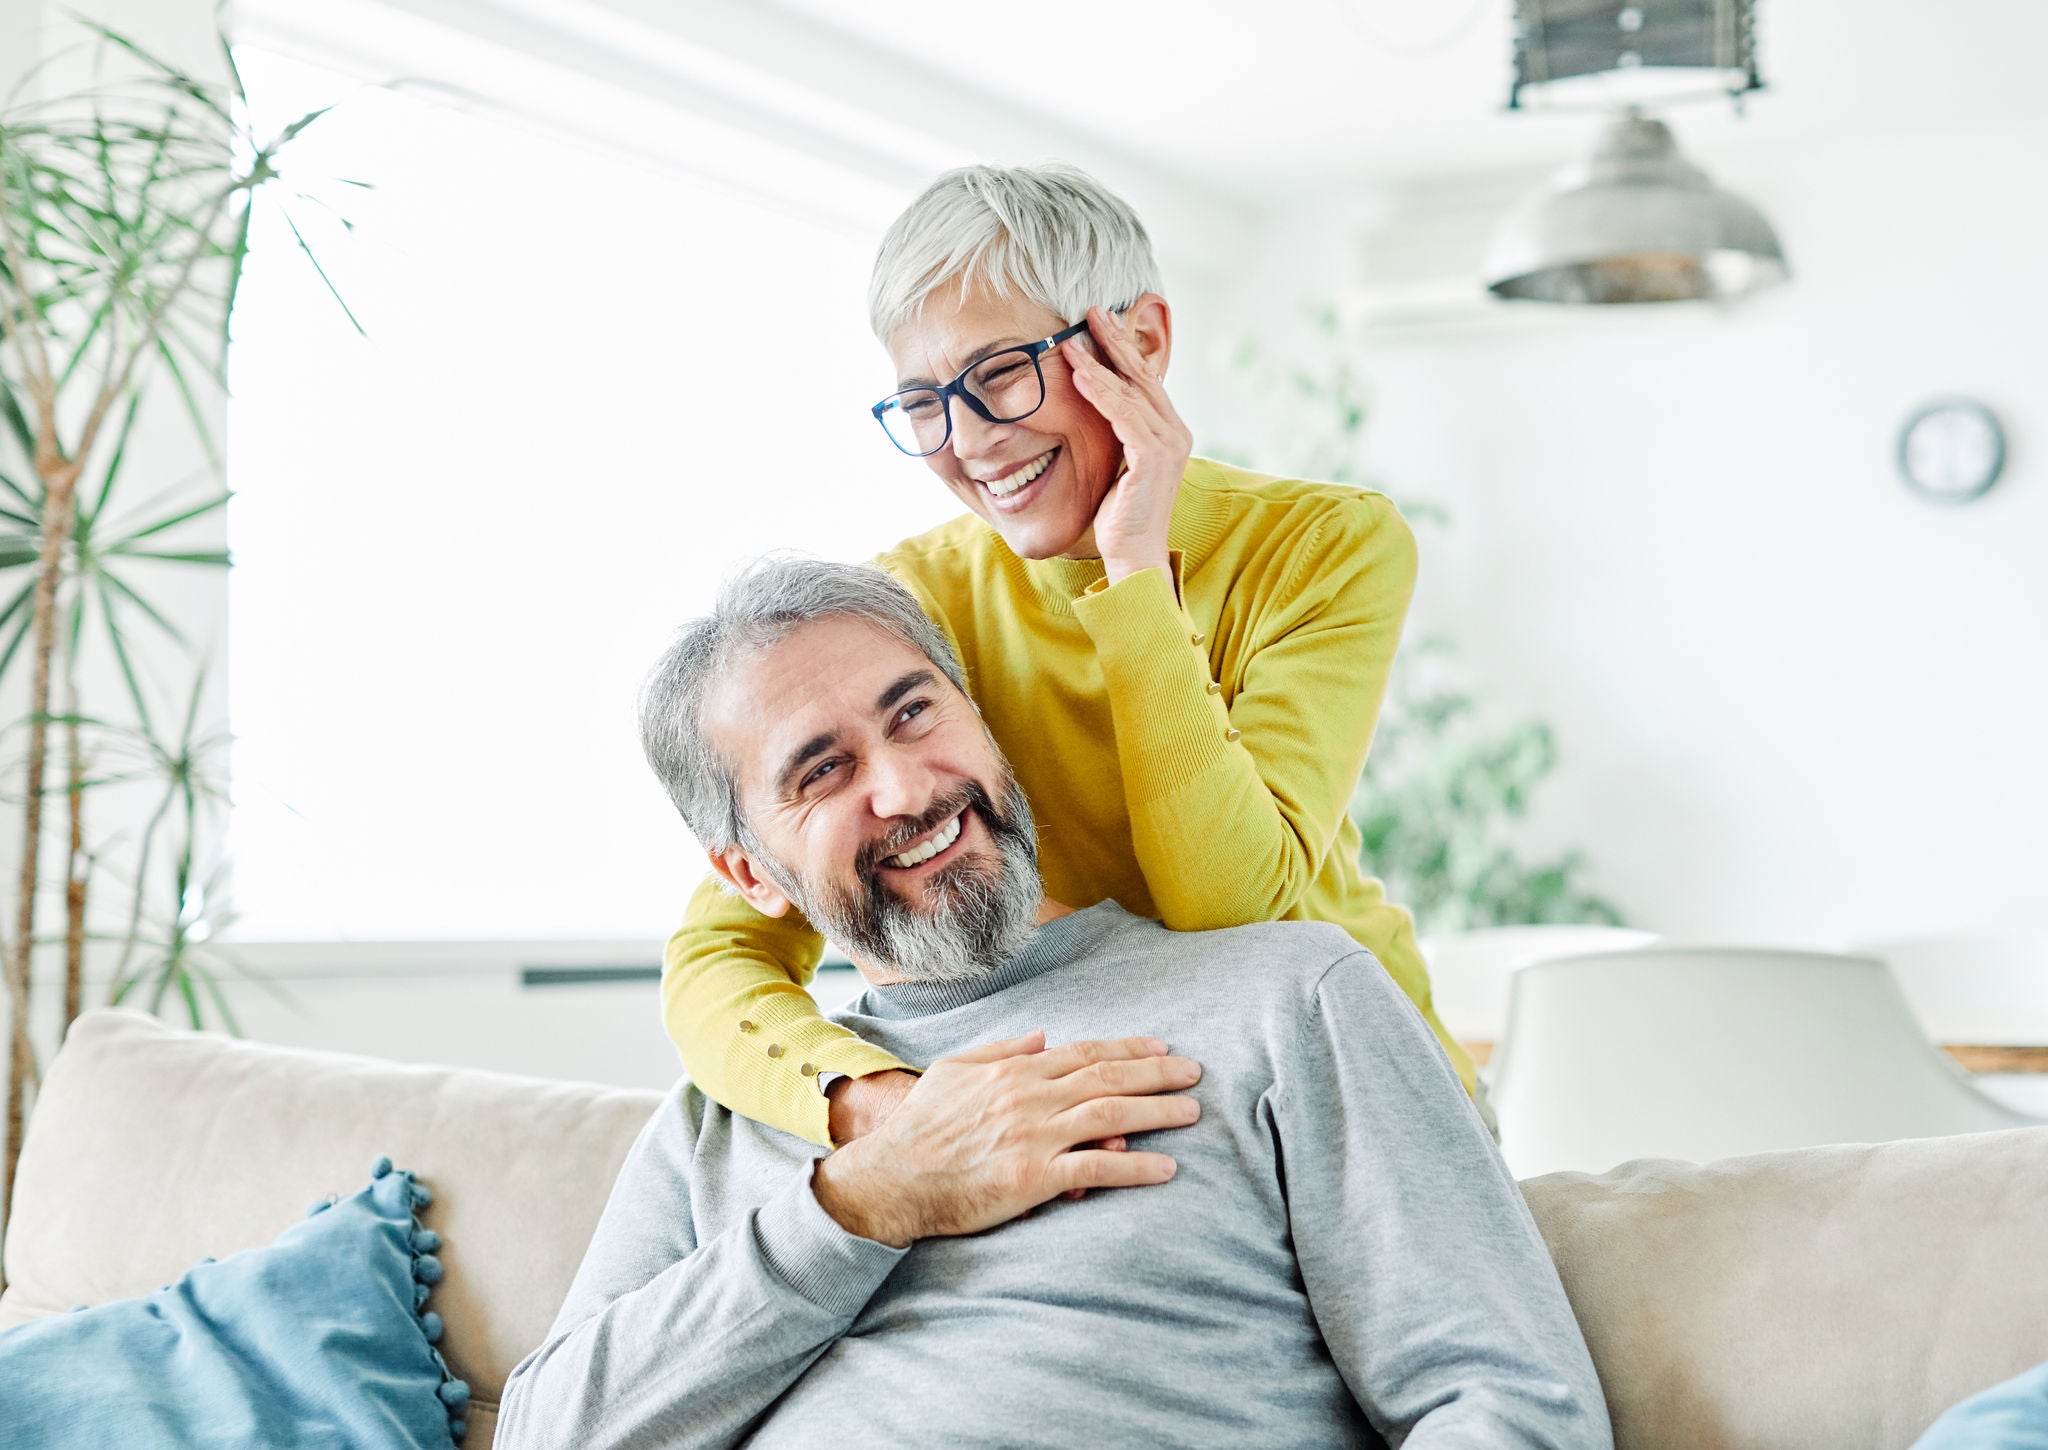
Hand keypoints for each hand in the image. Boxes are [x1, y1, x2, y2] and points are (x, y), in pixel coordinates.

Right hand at [811, 1031, 1200, 1248]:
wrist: (892, 1179)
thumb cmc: (920, 1127)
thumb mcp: (953, 1072)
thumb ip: (1000, 1050)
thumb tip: (1041, 1037)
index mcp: (1014, 1071)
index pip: (1084, 1053)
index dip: (1128, 1048)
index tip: (1161, 1047)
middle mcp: (1030, 1097)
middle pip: (1107, 1078)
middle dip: (1156, 1073)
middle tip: (1194, 1073)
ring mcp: (1034, 1137)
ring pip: (1110, 1117)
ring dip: (1157, 1112)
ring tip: (1192, 1112)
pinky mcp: (1033, 1179)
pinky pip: (1095, 1169)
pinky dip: (1135, 1168)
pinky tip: (1165, 1168)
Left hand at [1060, 304, 1191, 585]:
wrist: (1135, 557)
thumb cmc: (1121, 517)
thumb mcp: (1118, 465)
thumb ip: (1117, 435)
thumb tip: (1097, 408)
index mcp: (1169, 432)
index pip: (1145, 381)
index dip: (1123, 350)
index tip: (1100, 323)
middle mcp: (1175, 432)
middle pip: (1142, 376)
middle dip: (1116, 341)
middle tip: (1092, 310)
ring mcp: (1168, 444)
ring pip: (1130, 391)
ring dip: (1100, 362)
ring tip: (1072, 339)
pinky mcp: (1153, 457)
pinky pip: (1123, 414)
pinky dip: (1100, 392)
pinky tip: (1079, 373)